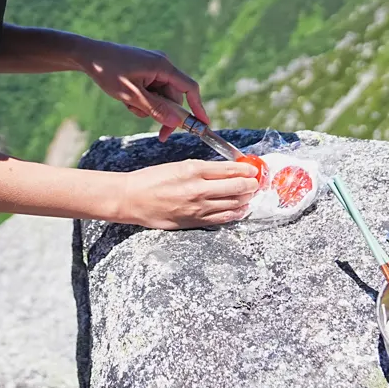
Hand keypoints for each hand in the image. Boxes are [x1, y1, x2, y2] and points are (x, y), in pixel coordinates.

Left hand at [75, 39, 205, 139]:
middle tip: (160, 136)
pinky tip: (126, 98)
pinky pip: (152, 92)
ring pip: (162, 97)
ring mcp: (153, 68)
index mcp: (163, 66)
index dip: (199, 108)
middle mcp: (162, 65)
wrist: (88, 55)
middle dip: (165, 115)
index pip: (190, 89)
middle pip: (175, 98)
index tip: (204, 126)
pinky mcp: (145, 71)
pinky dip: (142, 100)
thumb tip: (177, 122)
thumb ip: (155, 109)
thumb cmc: (108, 71)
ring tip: (129, 104)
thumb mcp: (131, 95)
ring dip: (149, 108)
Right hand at [110, 160, 259, 229]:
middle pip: (236, 187)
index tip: (253, 169)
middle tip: (256, 183)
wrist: (132, 198)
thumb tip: (227, 171)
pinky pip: (221, 218)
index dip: (246, 170)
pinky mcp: (194, 221)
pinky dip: (235, 213)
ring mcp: (197, 207)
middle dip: (251, 185)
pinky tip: (241, 210)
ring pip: (232, 204)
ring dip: (245, 199)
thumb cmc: (152, 179)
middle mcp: (197, 189)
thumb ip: (203, 169)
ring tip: (250, 195)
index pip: (229, 169)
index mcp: (193, 169)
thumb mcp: (178, 166)